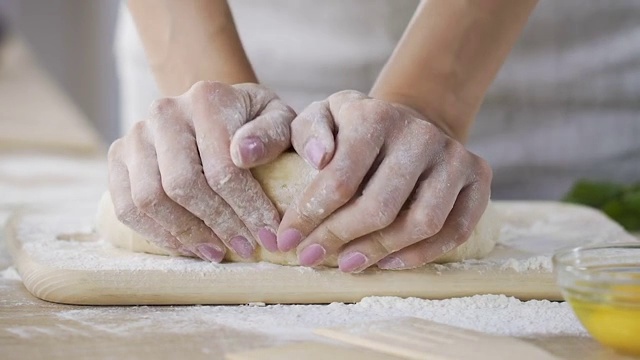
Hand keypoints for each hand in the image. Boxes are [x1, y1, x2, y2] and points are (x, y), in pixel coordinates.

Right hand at [108, 81, 294, 261]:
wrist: (214, 108)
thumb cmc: (252, 120)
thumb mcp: (277, 118)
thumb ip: (272, 134)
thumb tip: (245, 155)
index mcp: (206, 99)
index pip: (222, 167)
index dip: (247, 208)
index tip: (268, 235)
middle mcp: (164, 112)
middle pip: (183, 185)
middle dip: (218, 224)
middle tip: (245, 247)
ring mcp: (136, 134)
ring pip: (150, 199)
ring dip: (186, 234)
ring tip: (217, 251)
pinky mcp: (118, 156)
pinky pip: (126, 207)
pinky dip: (156, 234)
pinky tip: (188, 246)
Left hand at [276, 90, 491, 271]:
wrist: (409, 122)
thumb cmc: (355, 128)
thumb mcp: (324, 115)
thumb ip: (309, 130)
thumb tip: (319, 158)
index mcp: (376, 116)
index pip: (340, 178)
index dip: (309, 216)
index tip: (287, 241)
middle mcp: (420, 133)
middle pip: (379, 206)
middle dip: (338, 239)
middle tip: (312, 258)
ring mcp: (454, 156)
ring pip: (421, 223)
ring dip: (378, 251)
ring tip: (347, 264)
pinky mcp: (478, 177)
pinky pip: (456, 230)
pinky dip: (421, 255)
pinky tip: (388, 263)